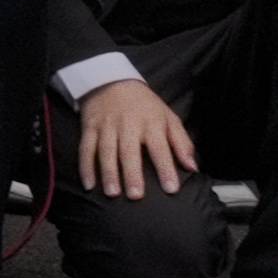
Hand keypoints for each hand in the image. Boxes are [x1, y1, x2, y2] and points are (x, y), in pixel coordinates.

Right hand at [72, 77, 197, 202]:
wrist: (112, 81)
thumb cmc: (145, 106)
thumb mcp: (168, 118)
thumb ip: (181, 143)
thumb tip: (192, 167)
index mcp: (151, 123)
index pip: (160, 148)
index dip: (166, 168)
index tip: (171, 188)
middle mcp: (128, 124)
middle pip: (129, 151)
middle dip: (132, 173)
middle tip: (136, 196)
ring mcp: (106, 126)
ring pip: (106, 151)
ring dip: (108, 172)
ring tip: (112, 193)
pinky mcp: (89, 128)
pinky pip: (85, 149)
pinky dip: (85, 167)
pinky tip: (88, 184)